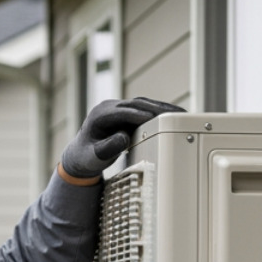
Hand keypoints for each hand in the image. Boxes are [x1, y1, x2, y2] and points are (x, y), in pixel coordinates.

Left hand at [60, 97, 184, 179]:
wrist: (80, 155)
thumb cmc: (85, 157)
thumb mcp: (94, 157)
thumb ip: (107, 148)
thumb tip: (124, 138)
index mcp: (100, 114)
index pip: (124, 111)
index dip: (141, 115)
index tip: (157, 119)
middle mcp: (110, 107)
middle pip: (137, 104)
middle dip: (158, 109)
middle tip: (177, 115)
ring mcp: (119, 108)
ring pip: (143, 104)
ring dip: (162, 108)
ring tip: (181, 114)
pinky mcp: (127, 113)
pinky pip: (145, 109)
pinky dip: (159, 112)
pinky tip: (173, 116)